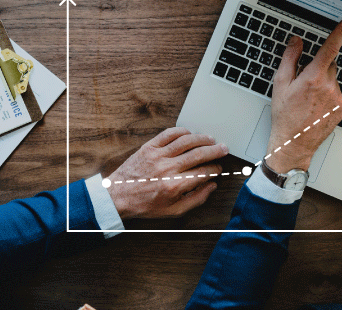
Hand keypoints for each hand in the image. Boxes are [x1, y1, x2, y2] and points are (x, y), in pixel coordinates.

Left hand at [104, 127, 228, 219]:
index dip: (215, 169)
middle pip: (199, 154)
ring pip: (186, 141)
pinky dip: (182, 131)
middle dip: (215, 151)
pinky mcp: (149, 147)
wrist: (118, 196)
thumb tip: (211, 186)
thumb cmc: (145, 205)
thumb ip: (196, 199)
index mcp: (174, 185)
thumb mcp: (173, 210)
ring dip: (202, 139)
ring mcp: (158, 155)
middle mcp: (167, 168)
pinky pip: (169, 134)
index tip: (218, 169)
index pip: (203, 172)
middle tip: (223, 149)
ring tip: (210, 139)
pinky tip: (189, 134)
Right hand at [266, 16, 341, 172]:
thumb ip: (290, 58)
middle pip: (330, 64)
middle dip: (318, 68)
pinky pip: (337, 93)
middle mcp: (329, 86)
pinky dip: (329, 95)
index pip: (330, 48)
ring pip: (334, 79)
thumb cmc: (284, 115)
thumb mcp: (280, 84)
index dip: (341, 31)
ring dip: (323, 83)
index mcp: (313, 77)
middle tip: (304, 84)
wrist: (294, 142)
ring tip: (308, 99)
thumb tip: (296, 41)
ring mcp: (338, 98)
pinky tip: (316, 106)